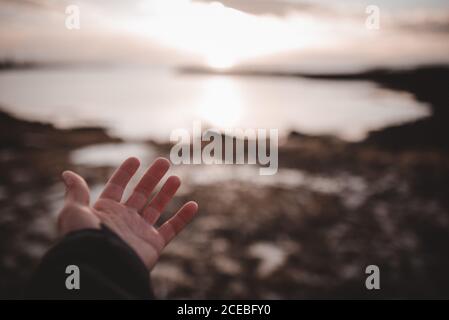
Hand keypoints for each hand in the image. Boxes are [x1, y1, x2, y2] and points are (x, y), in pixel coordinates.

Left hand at [58, 157, 197, 269]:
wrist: (102, 266)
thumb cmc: (84, 239)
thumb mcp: (74, 212)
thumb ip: (76, 193)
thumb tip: (67, 174)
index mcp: (106, 210)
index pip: (117, 186)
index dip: (125, 173)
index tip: (135, 159)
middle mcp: (124, 219)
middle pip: (141, 193)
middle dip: (152, 177)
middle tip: (163, 161)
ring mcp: (140, 231)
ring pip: (157, 207)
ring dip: (167, 192)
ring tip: (177, 178)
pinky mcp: (153, 244)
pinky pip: (172, 228)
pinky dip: (183, 218)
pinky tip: (193, 205)